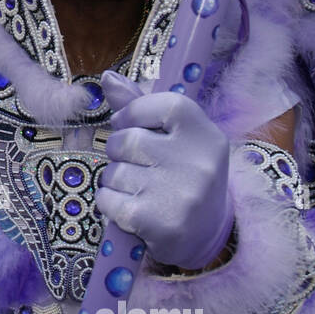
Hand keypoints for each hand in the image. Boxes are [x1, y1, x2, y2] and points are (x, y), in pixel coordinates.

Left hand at [98, 69, 234, 270]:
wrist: (207, 236)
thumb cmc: (185, 177)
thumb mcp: (178, 139)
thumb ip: (143, 107)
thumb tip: (108, 77)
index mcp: (206, 135)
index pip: (163, 104)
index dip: (134, 112)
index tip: (128, 123)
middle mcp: (197, 163)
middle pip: (128, 140)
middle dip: (118, 151)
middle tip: (136, 165)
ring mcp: (178, 194)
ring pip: (114, 172)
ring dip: (114, 180)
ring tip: (137, 189)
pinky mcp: (155, 221)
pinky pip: (107, 199)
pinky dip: (108, 202)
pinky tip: (129, 209)